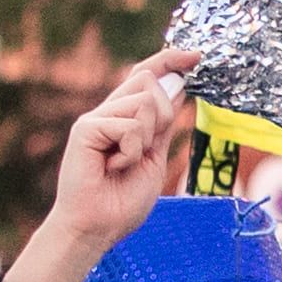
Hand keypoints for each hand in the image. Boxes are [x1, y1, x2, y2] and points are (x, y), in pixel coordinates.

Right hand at [16, 49, 203, 281]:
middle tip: (145, 150)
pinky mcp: (86, 128)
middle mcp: (109, 112)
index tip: (196, 55)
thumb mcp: (154, 157)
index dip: (170, 62)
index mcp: (125, 118)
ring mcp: (95, 118)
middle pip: (148, 82)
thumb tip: (178, 88)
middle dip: (163, 114)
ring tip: (125, 163)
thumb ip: (162, 125)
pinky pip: (129, 125)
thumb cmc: (123, 200)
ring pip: (144, 103)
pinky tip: (114, 166)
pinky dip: (131, 151)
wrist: (98, 226)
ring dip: (146, 140)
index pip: (146, 76)